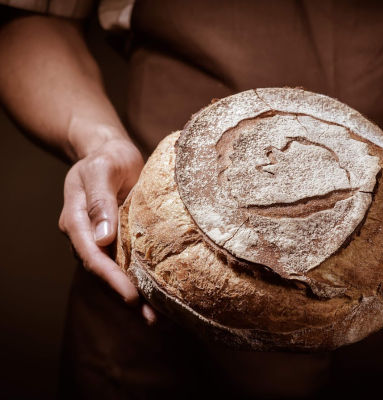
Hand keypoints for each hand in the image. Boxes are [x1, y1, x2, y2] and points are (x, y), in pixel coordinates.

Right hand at [58, 138, 156, 323]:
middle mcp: (88, 236)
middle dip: (125, 295)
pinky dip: (143, 279)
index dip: (110, 277)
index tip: (129, 294)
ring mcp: (104, 239)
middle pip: (104, 272)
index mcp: (76, 221)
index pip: (91, 255)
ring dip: (135, 295)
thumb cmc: (106, 158)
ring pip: (117, 272)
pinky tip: (161, 296)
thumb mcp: (101, 170)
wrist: (111, 153)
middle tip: (150, 317)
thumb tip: (103, 237)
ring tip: (158, 318)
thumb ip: (99, 200)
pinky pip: (130, 262)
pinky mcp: (121, 239)